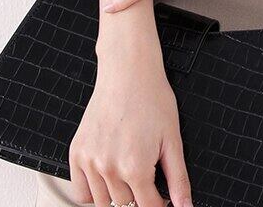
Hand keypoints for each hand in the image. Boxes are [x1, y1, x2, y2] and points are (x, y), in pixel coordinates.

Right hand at [69, 47, 192, 206]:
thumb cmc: (151, 98)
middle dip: (139, 195)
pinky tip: (107, 175)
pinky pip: (81, 191)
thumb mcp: (173, 139)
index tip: (161, 196)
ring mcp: (90, 161)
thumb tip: (185, 206)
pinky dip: (93, 191)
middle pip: (125, 205)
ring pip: (103, 202)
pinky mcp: (77, 153)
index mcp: (135, 167)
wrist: (128, 71)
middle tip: (146, 174)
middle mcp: (109, 167)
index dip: (159, 204)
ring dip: (117, 194)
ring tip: (128, 171)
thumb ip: (179, 179)